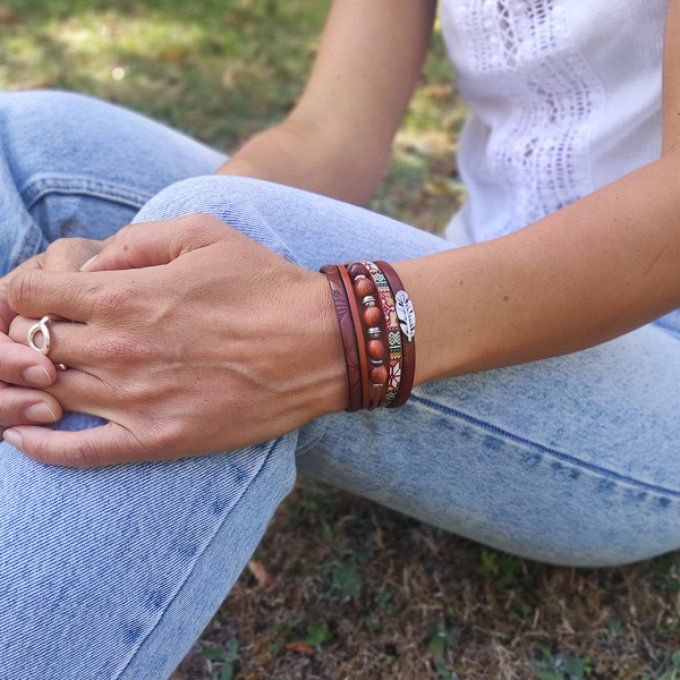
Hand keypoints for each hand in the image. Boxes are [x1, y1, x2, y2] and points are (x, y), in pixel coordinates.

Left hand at [4, 214, 345, 466]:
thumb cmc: (265, 284)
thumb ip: (134, 241)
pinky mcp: (159, 439)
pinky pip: (75, 453)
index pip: (27, 294)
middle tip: (50, 334)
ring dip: (34, 383)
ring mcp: (135, 400)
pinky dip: (40, 448)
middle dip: (26, 335)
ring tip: (52, 374)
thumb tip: (88, 268)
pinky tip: (26, 437)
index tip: (42, 296)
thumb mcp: (203, 233)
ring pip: (45, 395)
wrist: (322, 344)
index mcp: (124, 295)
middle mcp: (118, 349)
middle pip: (28, 346)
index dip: (23, 291)